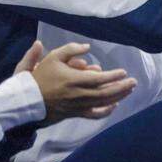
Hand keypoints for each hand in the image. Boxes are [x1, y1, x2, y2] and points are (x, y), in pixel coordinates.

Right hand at [21, 42, 137, 123]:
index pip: (99, 79)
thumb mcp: (53, 57)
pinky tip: (114, 106)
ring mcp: (78, 106)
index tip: (123, 72)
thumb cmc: (40, 77)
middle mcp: (79, 94)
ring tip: (129, 90)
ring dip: (118, 96)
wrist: (28, 100)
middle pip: (105, 92)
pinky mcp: (76, 114)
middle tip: (134, 82)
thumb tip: (88, 47)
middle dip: (122, 87)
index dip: (113, 76)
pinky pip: (93, 115)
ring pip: (102, 103)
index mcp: (74, 80)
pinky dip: (105, 112)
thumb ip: (71, 49)